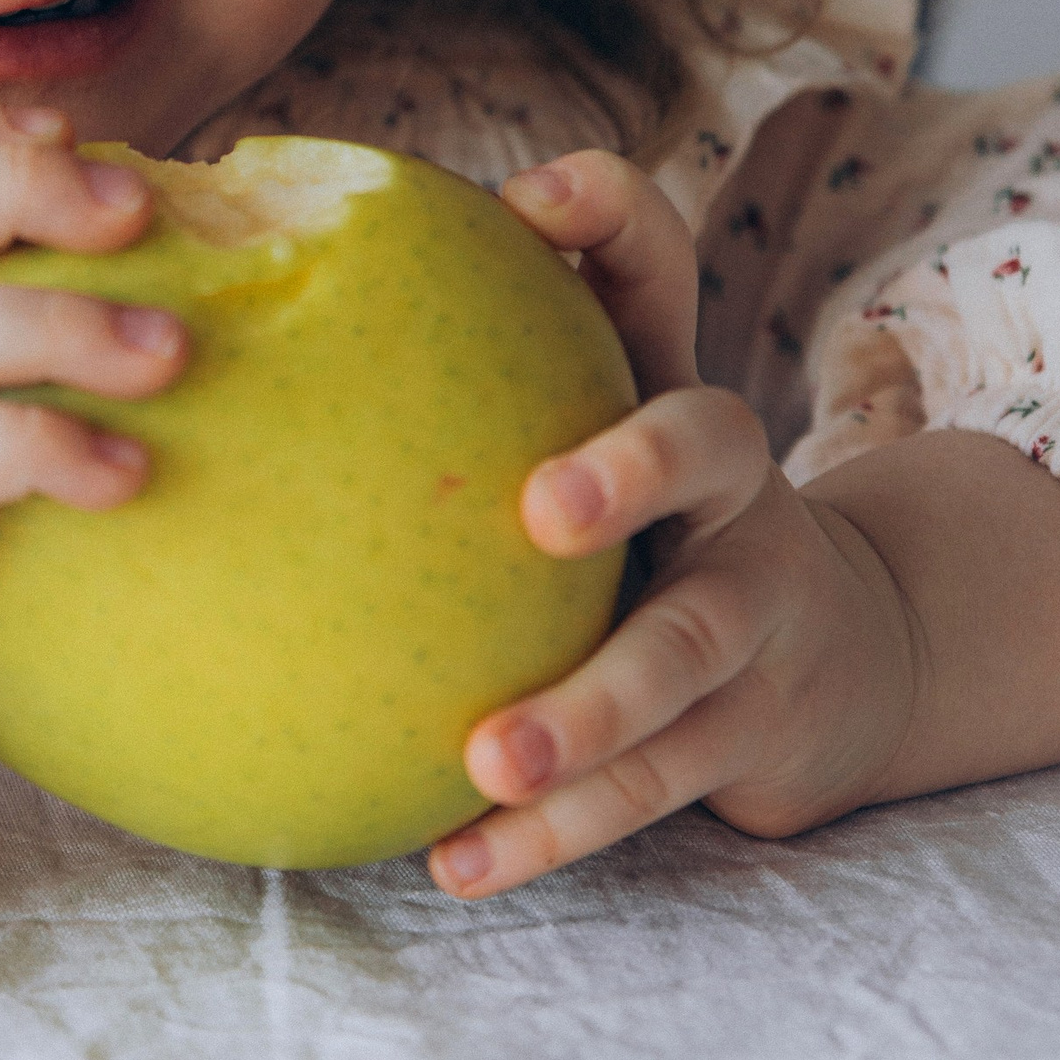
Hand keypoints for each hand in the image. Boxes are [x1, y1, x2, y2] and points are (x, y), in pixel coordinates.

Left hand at [425, 150, 922, 898]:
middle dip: (636, 469)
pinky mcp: (756, 728)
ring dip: (589, 713)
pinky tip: (456, 860)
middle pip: (712, 443)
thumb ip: (439, 369)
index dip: (612, 217)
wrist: (836, 660)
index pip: (656, 269)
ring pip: (686, 655)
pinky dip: (557, 832)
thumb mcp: (578, 430)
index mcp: (662, 389)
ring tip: (486, 757)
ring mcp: (756, 607)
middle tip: (545, 511)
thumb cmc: (636, 527)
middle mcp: (728, 486)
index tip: (530, 198)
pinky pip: (657, 787)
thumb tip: (224, 243)